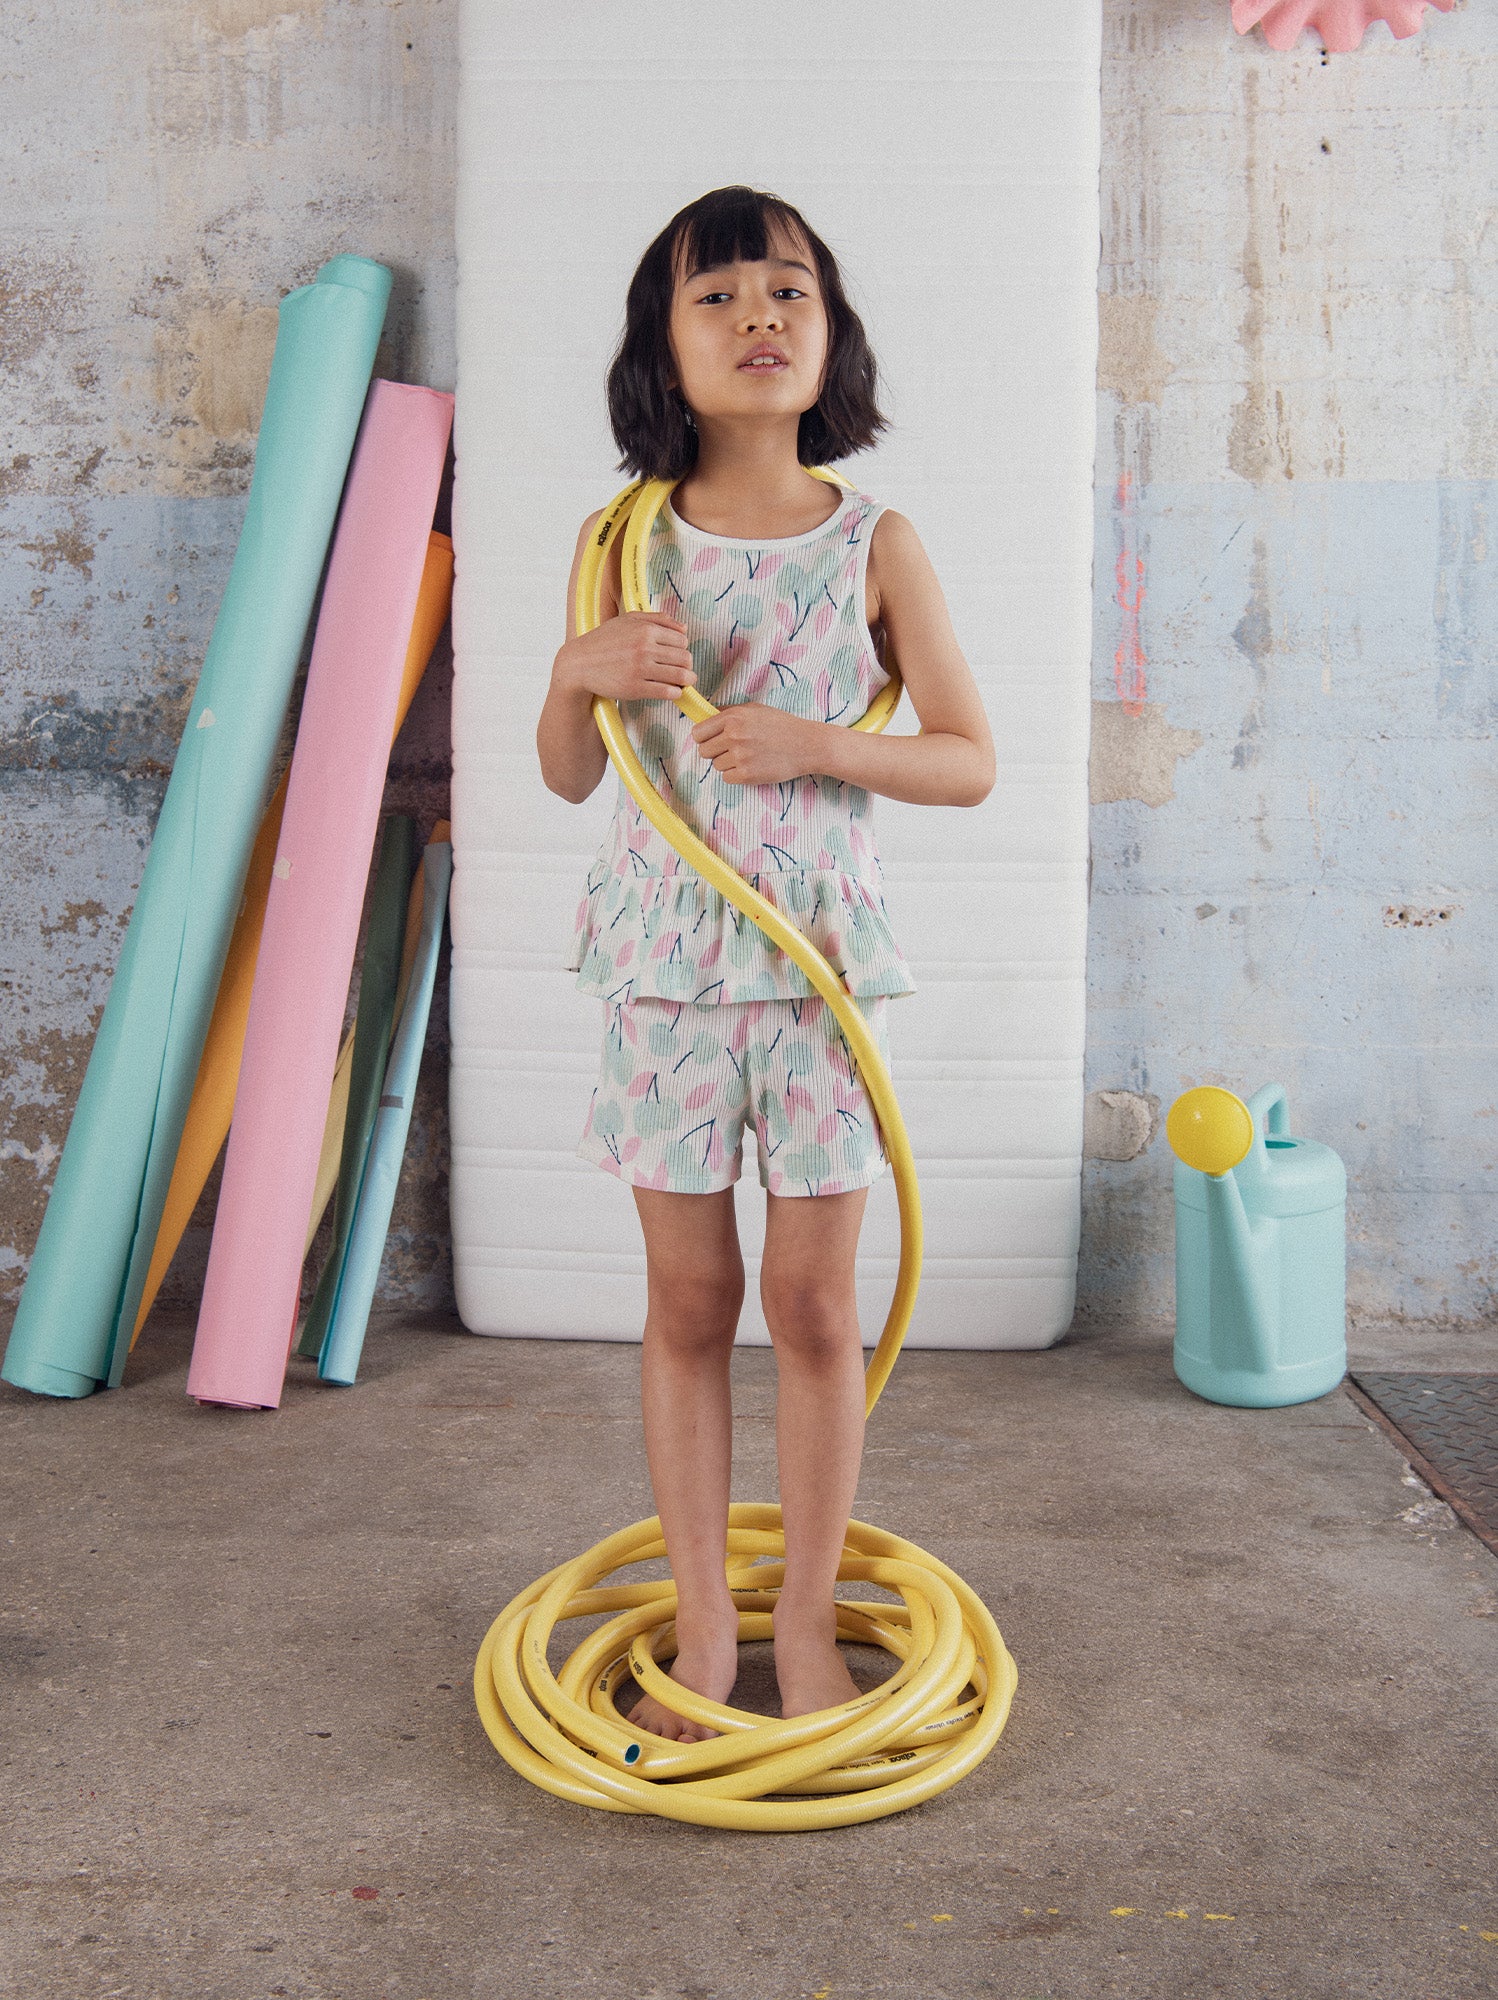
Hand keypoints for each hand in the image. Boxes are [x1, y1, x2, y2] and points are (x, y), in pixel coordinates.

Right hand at [553, 611, 695, 703]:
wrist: (579, 664)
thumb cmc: (604, 641)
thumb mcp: (628, 620)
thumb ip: (657, 619)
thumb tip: (684, 628)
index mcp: (645, 629)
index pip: (682, 640)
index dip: (682, 649)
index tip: (676, 656)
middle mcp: (644, 648)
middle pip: (685, 658)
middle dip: (687, 665)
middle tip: (682, 670)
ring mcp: (640, 669)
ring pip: (680, 675)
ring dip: (686, 680)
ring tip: (681, 682)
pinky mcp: (635, 688)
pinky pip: (668, 692)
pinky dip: (675, 693)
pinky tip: (671, 691)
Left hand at [691, 704, 819, 785]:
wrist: (807, 745)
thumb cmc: (782, 725)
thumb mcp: (755, 710)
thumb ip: (729, 712)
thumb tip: (705, 717)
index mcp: (733, 717)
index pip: (698, 733)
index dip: (703, 737)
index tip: (710, 739)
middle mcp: (734, 736)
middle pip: (704, 751)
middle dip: (714, 751)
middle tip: (731, 750)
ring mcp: (740, 756)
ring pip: (716, 765)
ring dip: (728, 763)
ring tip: (748, 756)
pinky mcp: (747, 775)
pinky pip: (727, 778)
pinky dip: (736, 775)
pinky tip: (751, 767)